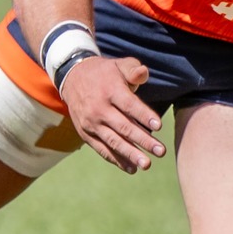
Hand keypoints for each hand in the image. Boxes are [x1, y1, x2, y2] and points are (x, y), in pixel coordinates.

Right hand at [61, 56, 166, 172]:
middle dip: (143, 141)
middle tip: (161, 151)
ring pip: (113, 141)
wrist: (71, 78)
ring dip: (131, 154)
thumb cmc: (104, 73)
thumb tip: (143, 73)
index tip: (159, 127)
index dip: (144, 116)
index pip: (129, 105)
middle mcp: (99, 109)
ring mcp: (91, 123)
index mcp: (110, 90)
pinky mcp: (86, 133)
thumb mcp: (118, 65)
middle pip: (124, 127)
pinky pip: (102, 149)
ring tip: (147, 164)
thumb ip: (133, 69)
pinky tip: (131, 168)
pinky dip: (116, 159)